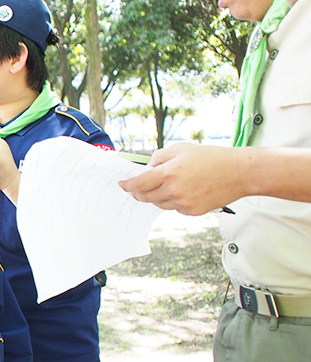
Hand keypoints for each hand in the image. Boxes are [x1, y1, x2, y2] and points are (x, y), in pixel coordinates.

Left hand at [118, 143, 244, 214]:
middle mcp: (173, 191)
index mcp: (168, 173)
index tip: (122, 184)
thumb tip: (148, 167)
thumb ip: (160, 157)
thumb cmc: (212, 157)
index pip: (138, 184)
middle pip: (145, 197)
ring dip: (156, 196)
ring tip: (166, 185)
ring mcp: (183, 203)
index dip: (127, 185)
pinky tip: (183, 191)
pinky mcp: (192, 212)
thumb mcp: (182, 149)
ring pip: (159, 204)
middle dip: (138, 193)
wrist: (240, 172)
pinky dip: (173, 201)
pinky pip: (175, 208)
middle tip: (137, 188)